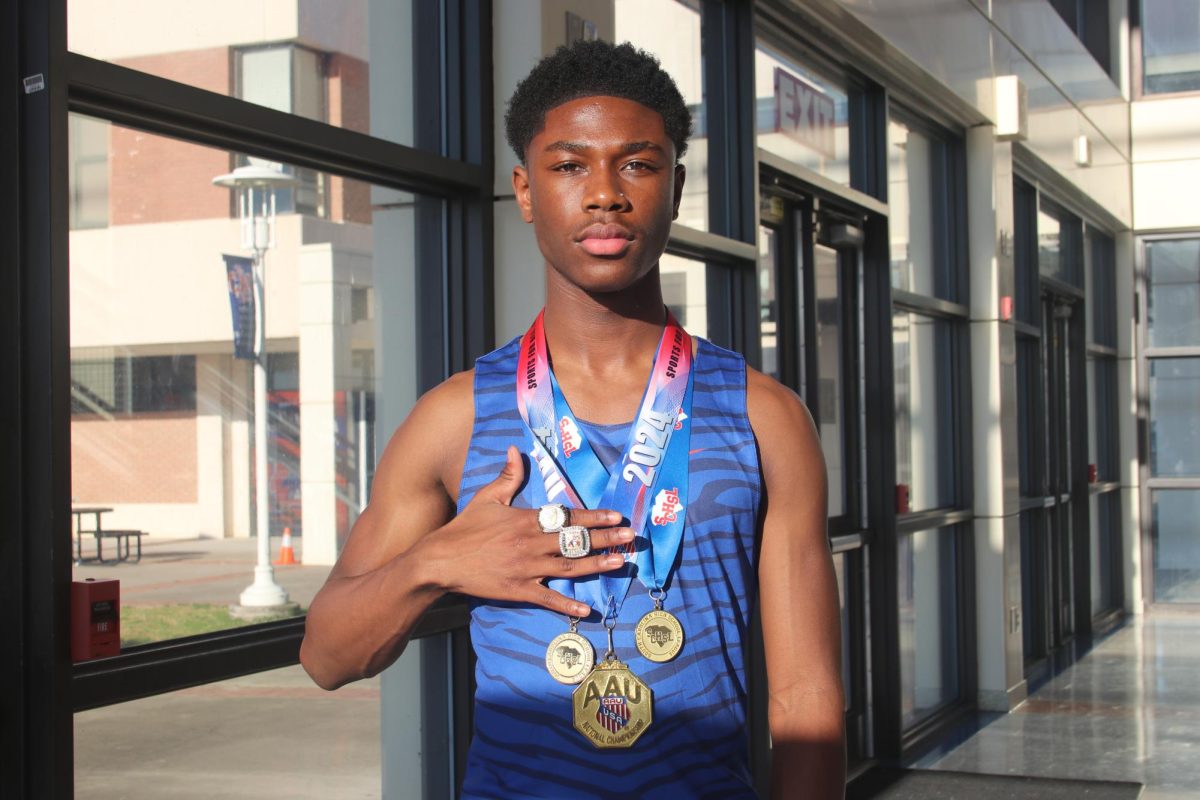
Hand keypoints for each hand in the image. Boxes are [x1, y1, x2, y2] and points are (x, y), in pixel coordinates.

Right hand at [418, 445, 629, 617]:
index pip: (567, 517)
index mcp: (526, 521)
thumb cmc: (465, 528)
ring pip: (568, 567)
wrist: (440, 561)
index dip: (593, 517)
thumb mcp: (487, 498)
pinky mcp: (518, 590)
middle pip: (574, 541)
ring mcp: (526, 569)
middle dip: (605, 539)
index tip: (615, 516)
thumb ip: (507, 477)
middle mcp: (530, 544)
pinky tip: (586, 609)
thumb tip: (515, 449)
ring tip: (620, 563)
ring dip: (596, 565)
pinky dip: (566, 604)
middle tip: (629, 537)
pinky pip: (547, 598)